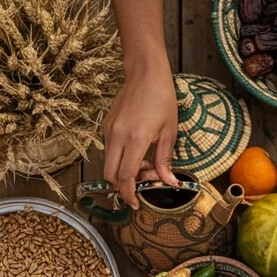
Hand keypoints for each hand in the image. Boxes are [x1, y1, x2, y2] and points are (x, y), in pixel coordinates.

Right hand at [103, 60, 178, 209]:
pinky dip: (121, 160)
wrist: (145, 73)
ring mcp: (109, 130)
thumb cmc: (161, 98)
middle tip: (143, 184)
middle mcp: (117, 136)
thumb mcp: (169, 132)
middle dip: (124, 187)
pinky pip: (109, 152)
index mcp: (135, 139)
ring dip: (124, 173)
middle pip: (111, 175)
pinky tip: (138, 153)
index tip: (136, 204)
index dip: (130, 194)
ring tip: (145, 165)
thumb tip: (169, 183)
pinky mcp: (106, 126)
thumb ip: (165, 161)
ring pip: (109, 164)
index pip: (126, 176)